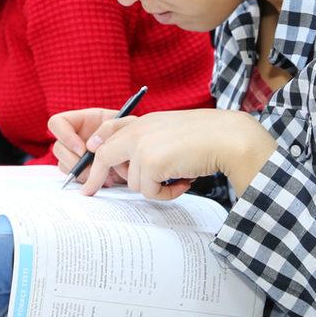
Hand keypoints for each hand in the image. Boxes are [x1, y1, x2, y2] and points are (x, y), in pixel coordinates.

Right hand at [48, 108, 129, 187]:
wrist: (143, 150)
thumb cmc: (136, 132)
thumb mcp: (128, 124)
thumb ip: (111, 128)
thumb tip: (90, 147)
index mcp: (82, 120)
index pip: (57, 123)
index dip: (64, 136)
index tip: (83, 150)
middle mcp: (75, 137)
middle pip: (57, 148)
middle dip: (74, 162)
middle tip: (93, 170)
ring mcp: (77, 155)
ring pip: (63, 165)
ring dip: (82, 174)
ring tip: (105, 177)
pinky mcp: (83, 170)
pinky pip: (75, 178)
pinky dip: (88, 182)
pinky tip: (107, 181)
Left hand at [80, 109, 277, 200]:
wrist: (227, 138)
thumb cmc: (207, 137)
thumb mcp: (171, 132)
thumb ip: (148, 141)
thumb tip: (130, 164)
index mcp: (143, 122)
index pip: (109, 130)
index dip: (96, 146)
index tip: (88, 156)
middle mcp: (138, 132)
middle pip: (104, 158)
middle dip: (96, 178)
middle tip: (88, 192)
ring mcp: (142, 147)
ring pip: (134, 183)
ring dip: (156, 187)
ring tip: (179, 177)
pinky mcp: (150, 164)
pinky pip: (150, 192)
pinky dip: (167, 194)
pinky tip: (184, 182)